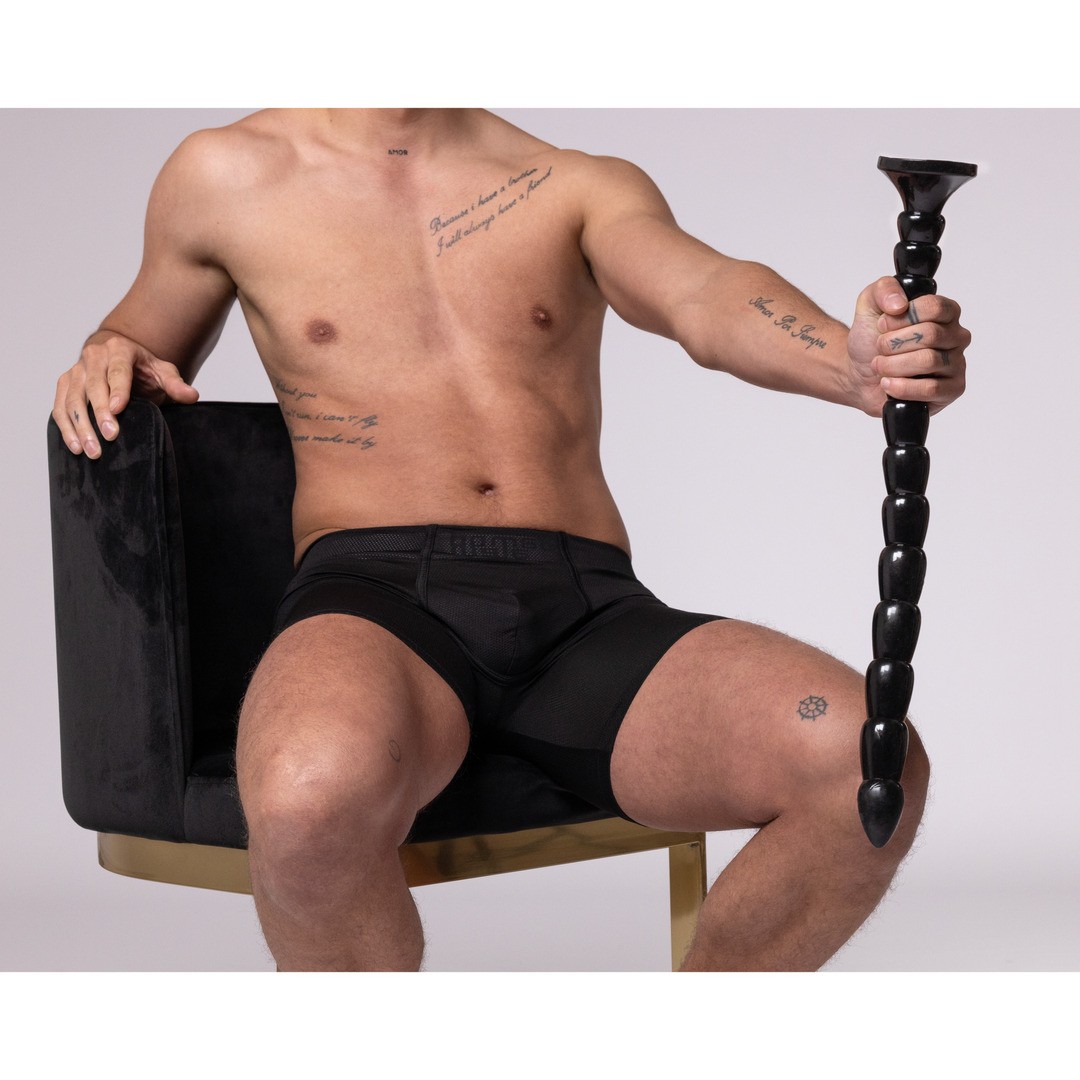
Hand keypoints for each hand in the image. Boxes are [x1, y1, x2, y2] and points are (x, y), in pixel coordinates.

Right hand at [53, 333, 198, 457]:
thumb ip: (175, 384)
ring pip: (73, 399)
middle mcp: (94, 356)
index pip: (118, 370)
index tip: (118, 410)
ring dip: (80, 426)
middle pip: (93, 386)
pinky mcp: (65, 384)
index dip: (117, 390)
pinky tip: (75, 446)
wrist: (117, 355)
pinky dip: (65, 427)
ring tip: (91, 450)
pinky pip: (60, 406)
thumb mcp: (163, 371)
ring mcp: (76, 370)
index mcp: (119, 350)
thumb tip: (192, 396)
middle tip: (110, 437)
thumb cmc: (143, 367)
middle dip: (99, 413)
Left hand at [846, 277, 969, 416]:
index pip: (935, 307)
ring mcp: (956, 364)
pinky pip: (931, 389)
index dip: (902, 318)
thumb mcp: (870, 305)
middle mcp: (956, 336)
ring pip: (928, 361)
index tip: (882, 324)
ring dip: (893, 365)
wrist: (859, 373)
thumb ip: (884, 289)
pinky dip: (902, 387)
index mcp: (945, 312)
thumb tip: (900, 303)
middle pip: (930, 334)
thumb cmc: (871, 339)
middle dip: (893, 343)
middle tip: (880, 348)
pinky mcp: (951, 390)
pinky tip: (888, 384)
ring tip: (880, 366)